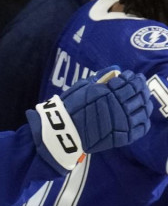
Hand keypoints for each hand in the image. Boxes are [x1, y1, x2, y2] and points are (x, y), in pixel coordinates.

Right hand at [28, 68, 151, 170]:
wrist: (62, 132)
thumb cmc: (69, 107)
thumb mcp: (82, 87)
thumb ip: (101, 77)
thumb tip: (116, 69)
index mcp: (109, 92)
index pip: (131, 82)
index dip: (134, 78)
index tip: (131, 77)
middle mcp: (119, 106)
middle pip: (140, 95)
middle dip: (141, 89)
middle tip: (139, 87)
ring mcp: (122, 122)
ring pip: (143, 110)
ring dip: (144, 104)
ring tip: (140, 101)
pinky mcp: (123, 136)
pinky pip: (141, 128)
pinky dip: (143, 121)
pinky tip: (139, 117)